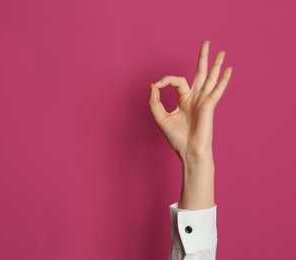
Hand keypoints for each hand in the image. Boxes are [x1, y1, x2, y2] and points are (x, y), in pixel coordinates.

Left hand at [148, 40, 231, 159]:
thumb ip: (154, 101)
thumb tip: (153, 84)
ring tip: (222, 51)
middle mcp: (195, 97)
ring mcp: (203, 100)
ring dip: (216, 64)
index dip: (165, 79)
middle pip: (200, 73)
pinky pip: (217, 90)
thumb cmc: (176, 137)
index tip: (157, 85)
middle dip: (202, 57)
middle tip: (206, 42)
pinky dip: (223, 80)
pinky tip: (229, 70)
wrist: (188, 151)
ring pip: (210, 78)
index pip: (177, 80)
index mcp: (184, 99)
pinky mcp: (209, 106)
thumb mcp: (160, 117)